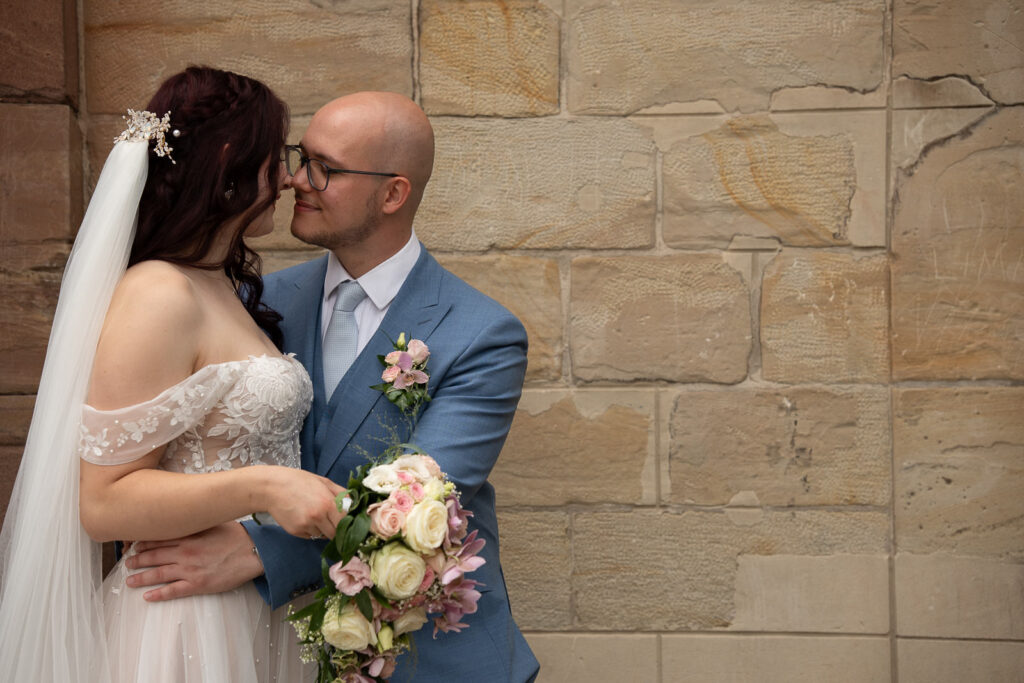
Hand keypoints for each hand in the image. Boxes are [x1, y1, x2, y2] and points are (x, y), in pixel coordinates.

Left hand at [125, 522, 261, 600]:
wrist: (253, 552)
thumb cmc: (237, 536)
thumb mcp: (214, 523)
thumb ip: (196, 524)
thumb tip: (182, 520)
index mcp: (189, 536)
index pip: (160, 538)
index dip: (144, 542)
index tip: (134, 545)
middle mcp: (186, 552)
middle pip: (155, 556)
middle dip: (138, 560)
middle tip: (127, 563)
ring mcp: (191, 569)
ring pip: (159, 574)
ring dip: (142, 577)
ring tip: (129, 580)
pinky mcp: (198, 584)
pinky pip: (173, 591)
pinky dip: (158, 594)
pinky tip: (147, 596)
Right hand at [263, 467, 345, 539]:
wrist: (272, 487)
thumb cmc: (299, 481)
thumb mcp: (324, 482)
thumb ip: (342, 494)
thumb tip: (355, 505)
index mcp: (328, 503)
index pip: (346, 522)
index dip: (348, 523)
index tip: (349, 523)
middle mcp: (318, 517)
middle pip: (336, 534)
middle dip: (337, 529)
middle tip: (333, 520)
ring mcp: (306, 526)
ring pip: (323, 536)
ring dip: (324, 529)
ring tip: (315, 515)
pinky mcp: (296, 532)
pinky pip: (311, 536)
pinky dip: (312, 531)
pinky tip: (305, 518)